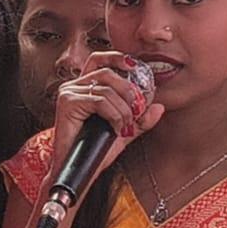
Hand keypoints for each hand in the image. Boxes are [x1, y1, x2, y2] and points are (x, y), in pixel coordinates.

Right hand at [50, 53, 164, 181]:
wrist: (79, 170)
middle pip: (108, 73)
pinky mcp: (67, 102)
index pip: (99, 60)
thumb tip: (159, 107)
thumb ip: (140, 119)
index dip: (116, 57)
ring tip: (124, 126)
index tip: (134, 65)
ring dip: (123, 109)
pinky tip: (115, 127)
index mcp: (85, 87)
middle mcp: (74, 86)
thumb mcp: (124, 131)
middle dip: (128, 92)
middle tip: (136, 112)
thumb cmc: (95, 150)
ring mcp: (69, 93)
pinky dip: (114, 114)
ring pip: (106, 89)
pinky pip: (100, 100)